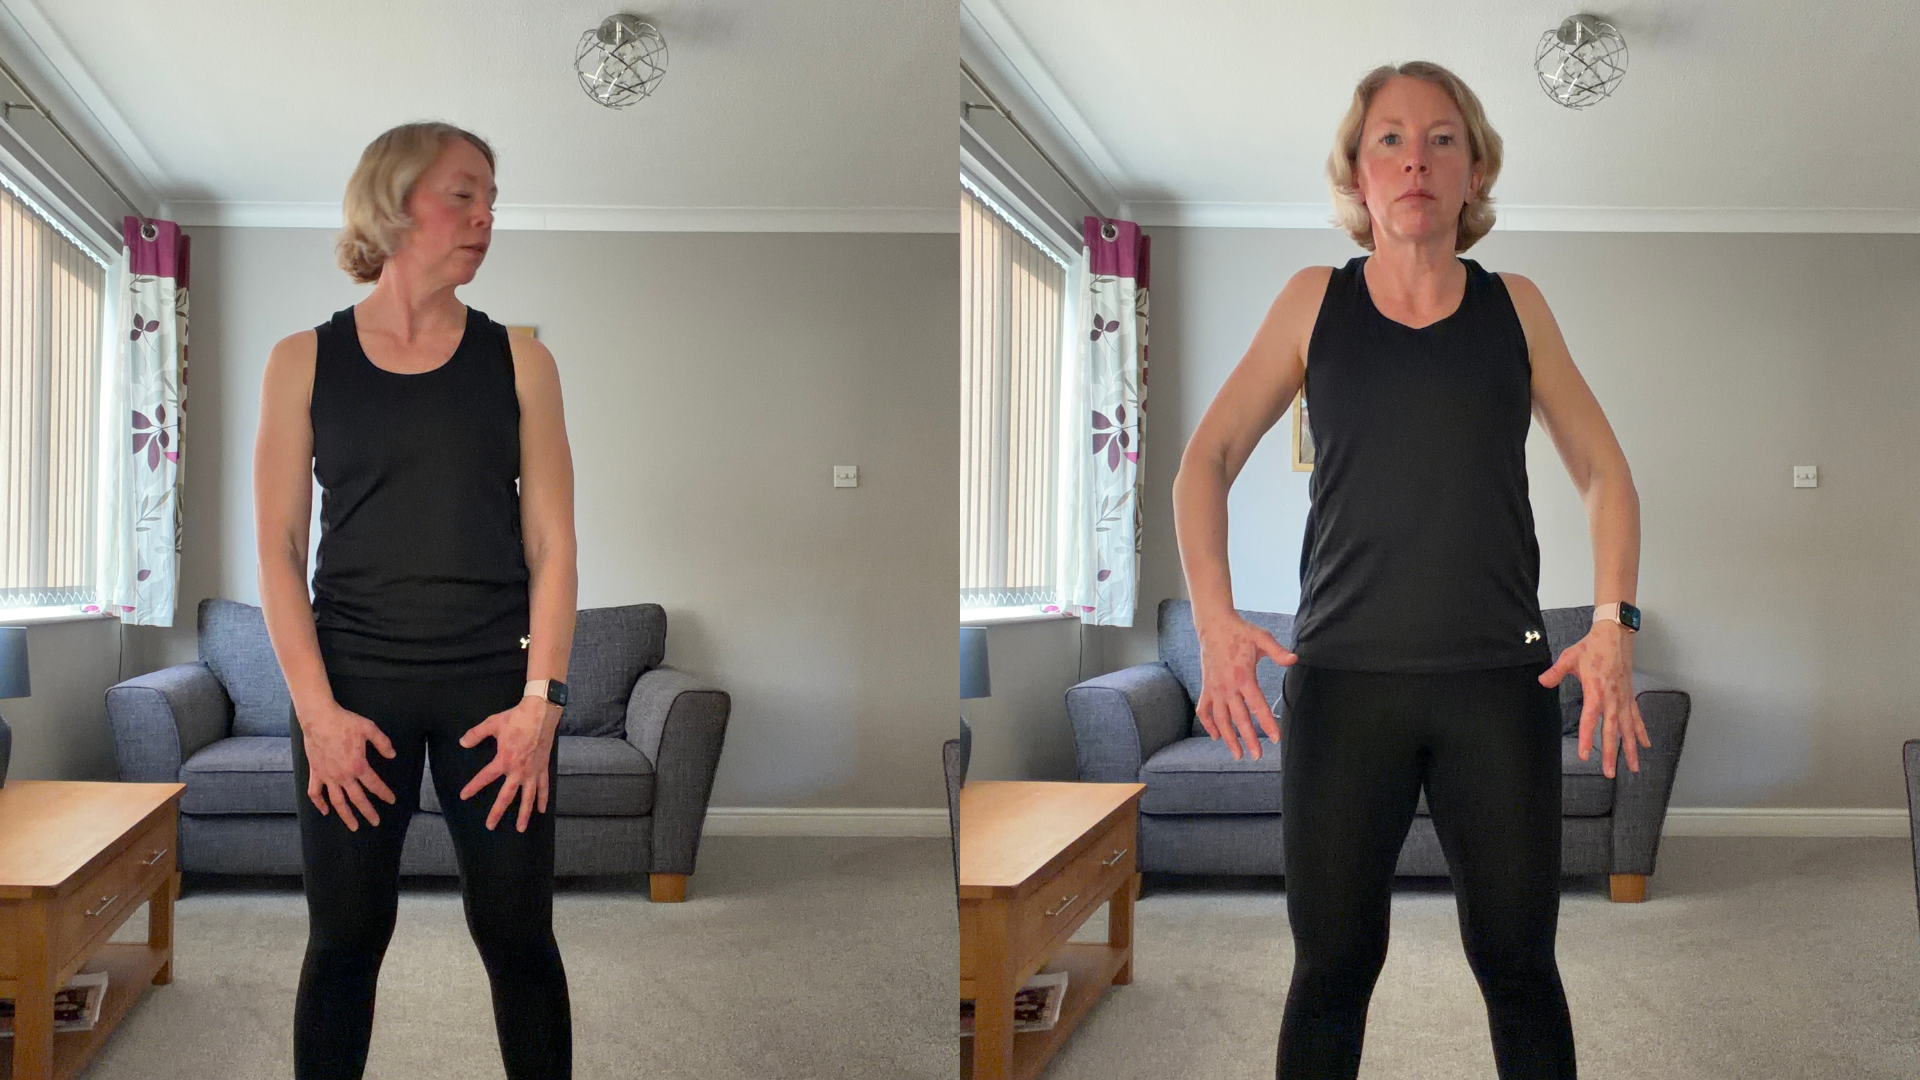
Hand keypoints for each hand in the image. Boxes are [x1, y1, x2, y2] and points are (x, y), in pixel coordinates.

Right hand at [298, 700, 397, 830]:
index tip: (391, 800)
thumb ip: (383, 743)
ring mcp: (328, 776)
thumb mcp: (369, 729)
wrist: (319, 718)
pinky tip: (325, 811)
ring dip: (346, 816)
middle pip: (357, 799)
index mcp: (358, 765)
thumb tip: (392, 755)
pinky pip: (315, 793)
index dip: (384, 793)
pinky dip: (319, 804)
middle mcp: (343, 775)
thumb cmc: (345, 722)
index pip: (374, 784)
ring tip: (354, 826)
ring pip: (337, 802)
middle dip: (368, 812)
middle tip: (375, 822)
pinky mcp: (316, 773)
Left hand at [458, 696, 559, 831]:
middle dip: (497, 812)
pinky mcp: (543, 768)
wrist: (541, 713)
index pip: (485, 777)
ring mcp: (532, 771)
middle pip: (506, 796)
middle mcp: (518, 770)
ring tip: (520, 828)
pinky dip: (542, 799)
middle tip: (490, 826)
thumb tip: (462, 742)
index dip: (473, 787)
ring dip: (523, 814)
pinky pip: (543, 787)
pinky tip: (542, 810)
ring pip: (527, 798)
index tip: (464, 796)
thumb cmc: (516, 718)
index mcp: (504, 760)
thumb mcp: (492, 724)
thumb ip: (476, 734)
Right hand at [1194, 614, 1295, 759]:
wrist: (1214, 625)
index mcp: (1243, 676)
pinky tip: (1216, 736)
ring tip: (1237, 754)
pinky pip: (1204, 710)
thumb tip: (1294, 659)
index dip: (1267, 723)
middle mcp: (1228, 686)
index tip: (1274, 739)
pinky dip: (1208, 724)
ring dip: (1228, 738)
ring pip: (1220, 719)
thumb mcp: (1261, 637)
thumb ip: (1277, 651)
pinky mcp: (1207, 687)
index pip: (1257, 705)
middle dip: (1248, 739)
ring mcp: (1215, 688)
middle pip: (1239, 718)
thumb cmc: (1240, 632)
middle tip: (1256, 756)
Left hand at [1539, 621, 1650, 778]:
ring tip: (1634, 769)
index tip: (1586, 756)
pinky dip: (1641, 732)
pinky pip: (1637, 718)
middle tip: (1610, 773)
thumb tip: (1542, 681)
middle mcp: (1613, 699)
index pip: (1591, 720)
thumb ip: (1556, 672)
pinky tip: (1645, 746)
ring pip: (1628, 729)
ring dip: (1631, 750)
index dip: (1588, 739)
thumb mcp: (1569, 657)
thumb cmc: (1591, 647)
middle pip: (1612, 731)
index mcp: (1597, 691)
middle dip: (1611, 754)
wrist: (1614, 636)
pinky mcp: (1629, 697)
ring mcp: (1624, 699)